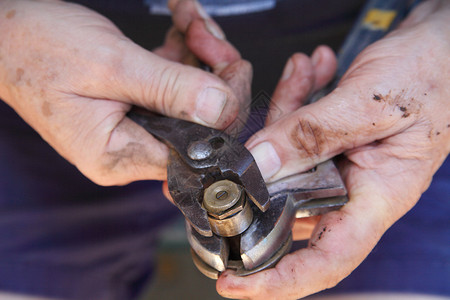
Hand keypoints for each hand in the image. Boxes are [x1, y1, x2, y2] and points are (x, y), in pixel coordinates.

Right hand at [0, 0, 250, 184]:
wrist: (4, 34)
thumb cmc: (38, 49)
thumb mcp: (110, 65)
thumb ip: (169, 89)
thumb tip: (220, 108)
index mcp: (120, 155)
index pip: (195, 150)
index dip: (224, 110)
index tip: (232, 68)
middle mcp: (130, 150)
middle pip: (198, 123)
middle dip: (213, 72)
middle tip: (205, 32)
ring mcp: (135, 129)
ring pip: (191, 100)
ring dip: (199, 55)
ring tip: (189, 20)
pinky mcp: (135, 107)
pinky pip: (173, 85)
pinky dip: (182, 53)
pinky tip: (180, 26)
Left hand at [217, 1, 449, 298]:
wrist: (443, 45)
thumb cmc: (431, 72)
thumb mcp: (371, 102)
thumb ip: (314, 133)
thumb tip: (258, 165)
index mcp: (378, 197)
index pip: (326, 261)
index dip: (278, 280)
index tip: (232, 283)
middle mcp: (357, 189)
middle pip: (289, 199)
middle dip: (266, 163)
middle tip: (262, 120)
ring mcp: (342, 165)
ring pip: (285, 160)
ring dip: (285, 114)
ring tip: (304, 73)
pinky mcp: (332, 142)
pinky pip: (295, 133)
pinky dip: (294, 100)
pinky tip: (310, 70)